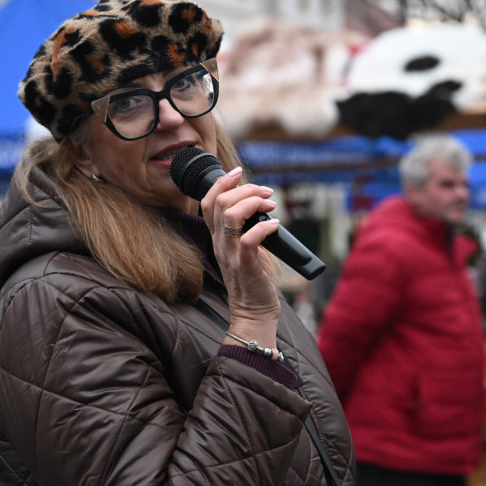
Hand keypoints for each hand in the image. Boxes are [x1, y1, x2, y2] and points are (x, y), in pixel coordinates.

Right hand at [202, 167, 281, 346]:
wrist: (253, 313)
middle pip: (220, 202)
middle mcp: (220, 243)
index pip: (208, 202)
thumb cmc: (253, 279)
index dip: (221, 182)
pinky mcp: (245, 265)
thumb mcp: (245, 248)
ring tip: (271, 205)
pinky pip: (249, 239)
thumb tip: (261, 204)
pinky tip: (276, 226)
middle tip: (266, 192)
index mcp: (218, 237)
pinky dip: (265, 227)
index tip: (238, 173)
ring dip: (254, 202)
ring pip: (231, 215)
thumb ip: (247, 227)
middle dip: (245, 188)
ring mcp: (231, 255)